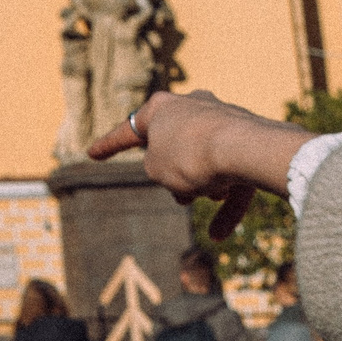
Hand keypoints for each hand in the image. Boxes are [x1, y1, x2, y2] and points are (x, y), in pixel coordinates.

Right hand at [87, 89, 314, 238]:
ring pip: (205, 164)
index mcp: (161, 108)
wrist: (243, 150)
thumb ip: (157, 170)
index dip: (108, 145)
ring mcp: (223, 122)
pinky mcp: (249, 143)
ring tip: (211, 197)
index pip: (128, 131)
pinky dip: (227, 205)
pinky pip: (232, 178)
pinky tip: (220, 234)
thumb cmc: (189, 155)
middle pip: (174, 147)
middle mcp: (192, 107)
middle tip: (181, 195)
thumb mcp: (155, 169)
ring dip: (204, 187)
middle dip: (175, 175)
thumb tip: (185, 177)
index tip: (91, 154)